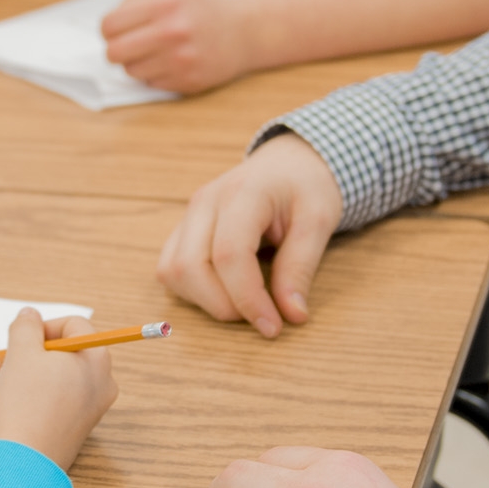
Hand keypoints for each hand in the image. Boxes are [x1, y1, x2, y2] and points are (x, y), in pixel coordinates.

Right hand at [0, 310, 117, 471]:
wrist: (21, 463)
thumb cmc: (25, 404)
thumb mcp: (21, 353)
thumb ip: (25, 327)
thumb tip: (30, 316)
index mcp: (96, 359)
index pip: (73, 325)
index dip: (42, 326)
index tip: (18, 337)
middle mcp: (100, 383)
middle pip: (60, 354)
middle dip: (22, 355)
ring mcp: (87, 409)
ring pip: (50, 379)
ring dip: (16, 375)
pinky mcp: (71, 429)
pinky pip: (49, 403)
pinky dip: (23, 397)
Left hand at [101, 0, 253, 94]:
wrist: (242, 33)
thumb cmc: (200, 9)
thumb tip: (108, 24)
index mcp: (164, 3)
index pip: (110, 25)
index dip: (109, 29)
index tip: (116, 30)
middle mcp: (172, 31)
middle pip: (114, 53)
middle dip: (116, 49)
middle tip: (128, 44)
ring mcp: (180, 59)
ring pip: (131, 71)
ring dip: (138, 62)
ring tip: (157, 50)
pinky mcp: (187, 81)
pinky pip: (150, 83)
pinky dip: (156, 74)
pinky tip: (173, 61)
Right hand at [157, 134, 341, 337]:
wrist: (288, 161)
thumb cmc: (306, 186)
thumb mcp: (318, 221)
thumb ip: (301, 268)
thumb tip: (291, 316)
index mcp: (242, 193)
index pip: (229, 255)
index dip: (247, 299)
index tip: (272, 326)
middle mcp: (205, 202)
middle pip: (190, 267)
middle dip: (223, 306)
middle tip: (260, 317)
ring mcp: (189, 214)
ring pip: (172, 271)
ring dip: (203, 300)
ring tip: (243, 303)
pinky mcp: (183, 228)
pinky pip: (170, 268)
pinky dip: (192, 290)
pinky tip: (224, 291)